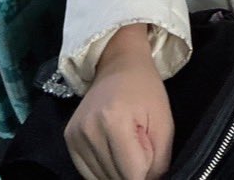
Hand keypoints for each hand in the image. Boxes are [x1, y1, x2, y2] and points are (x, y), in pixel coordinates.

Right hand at [66, 26, 172, 179]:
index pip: (132, 175)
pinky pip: (87, 174)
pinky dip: (104, 171)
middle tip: (140, 149)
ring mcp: (75, 136)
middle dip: (133, 173)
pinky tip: (113, 154)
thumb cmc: (146, 91)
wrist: (118, 64)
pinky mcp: (69, 139)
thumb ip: (158, 162)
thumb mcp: (164, 124)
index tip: (151, 156)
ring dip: (118, 173)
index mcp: (114, 121)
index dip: (146, 174)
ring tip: (126, 148)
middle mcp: (89, 130)